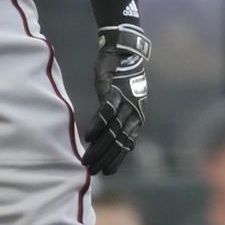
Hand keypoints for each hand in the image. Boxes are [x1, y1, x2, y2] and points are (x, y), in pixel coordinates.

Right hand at [83, 23, 150, 174]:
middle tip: (91, 170)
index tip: (106, 172)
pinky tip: (89, 136)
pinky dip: (98, 124)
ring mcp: (125, 101)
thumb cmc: (120, 77)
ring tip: (87, 159)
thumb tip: (114, 142)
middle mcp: (133, 111)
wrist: (124, 51)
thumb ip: (116, 119)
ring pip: (113, 129)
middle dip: (105, 157)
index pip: (127, 143)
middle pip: (118, 139)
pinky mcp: (114, 90)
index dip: (117, 158)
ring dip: (99, 146)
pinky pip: (107, 110)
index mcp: (136, 116)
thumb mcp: (119, 99)